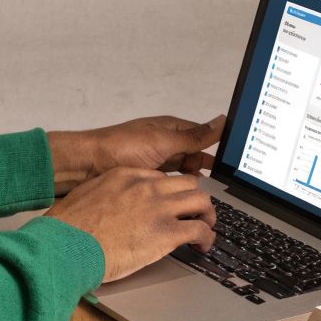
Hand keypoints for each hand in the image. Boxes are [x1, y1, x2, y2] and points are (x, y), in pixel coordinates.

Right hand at [46, 167, 215, 281]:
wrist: (67, 245)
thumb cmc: (68, 228)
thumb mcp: (85, 196)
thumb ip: (103, 195)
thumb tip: (106, 205)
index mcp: (126, 175)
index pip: (162, 177)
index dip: (171, 192)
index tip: (172, 203)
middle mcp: (147, 186)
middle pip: (188, 184)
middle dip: (194, 200)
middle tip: (195, 214)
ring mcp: (159, 207)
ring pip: (201, 201)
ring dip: (207, 215)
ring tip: (205, 229)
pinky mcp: (167, 232)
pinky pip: (200, 229)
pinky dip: (207, 238)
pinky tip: (203, 246)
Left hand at [48, 114, 224, 194]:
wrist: (87, 164)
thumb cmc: (122, 147)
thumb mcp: (163, 141)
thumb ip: (194, 137)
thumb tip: (223, 121)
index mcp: (171, 129)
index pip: (203, 135)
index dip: (218, 146)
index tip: (233, 161)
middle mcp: (165, 143)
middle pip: (195, 155)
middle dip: (206, 166)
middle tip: (220, 183)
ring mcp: (156, 161)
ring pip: (183, 171)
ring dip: (192, 180)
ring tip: (204, 194)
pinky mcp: (147, 177)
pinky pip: (170, 183)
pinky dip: (178, 189)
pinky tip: (185, 198)